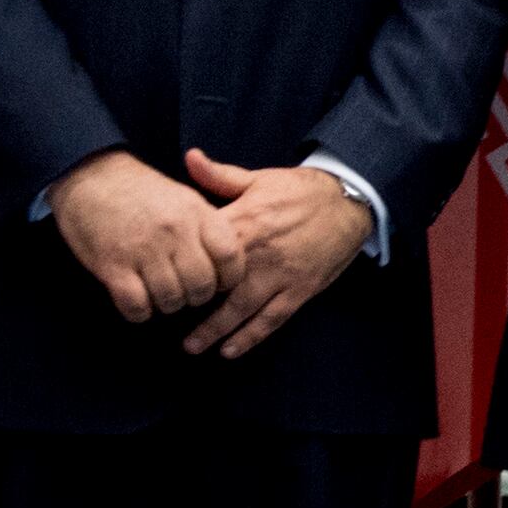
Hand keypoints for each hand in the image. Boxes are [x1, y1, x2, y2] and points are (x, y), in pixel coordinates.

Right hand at [48, 148, 246, 321]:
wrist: (90, 176)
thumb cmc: (141, 191)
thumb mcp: (184, 197)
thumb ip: (208, 227)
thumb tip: (228, 264)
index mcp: (196, 212)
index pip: (230, 257)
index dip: (228, 278)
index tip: (216, 281)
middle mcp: (173, 231)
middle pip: (202, 286)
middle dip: (196, 297)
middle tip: (184, 291)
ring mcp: (142, 249)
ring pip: (171, 300)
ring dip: (167, 305)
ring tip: (159, 293)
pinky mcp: (112, 266)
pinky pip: (137, 306)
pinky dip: (139, 312)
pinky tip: (136, 300)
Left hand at [180, 150, 374, 359]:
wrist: (348, 201)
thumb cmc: (301, 190)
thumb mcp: (259, 178)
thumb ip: (220, 176)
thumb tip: (189, 157)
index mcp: (244, 222)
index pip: (202, 248)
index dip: (180, 263)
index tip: (159, 276)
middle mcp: (258, 253)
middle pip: (216, 286)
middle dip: (190, 305)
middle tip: (166, 319)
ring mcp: (280, 275)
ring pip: (241, 309)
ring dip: (215, 331)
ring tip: (192, 347)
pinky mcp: (300, 290)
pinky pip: (272, 319)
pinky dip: (250, 337)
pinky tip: (231, 350)